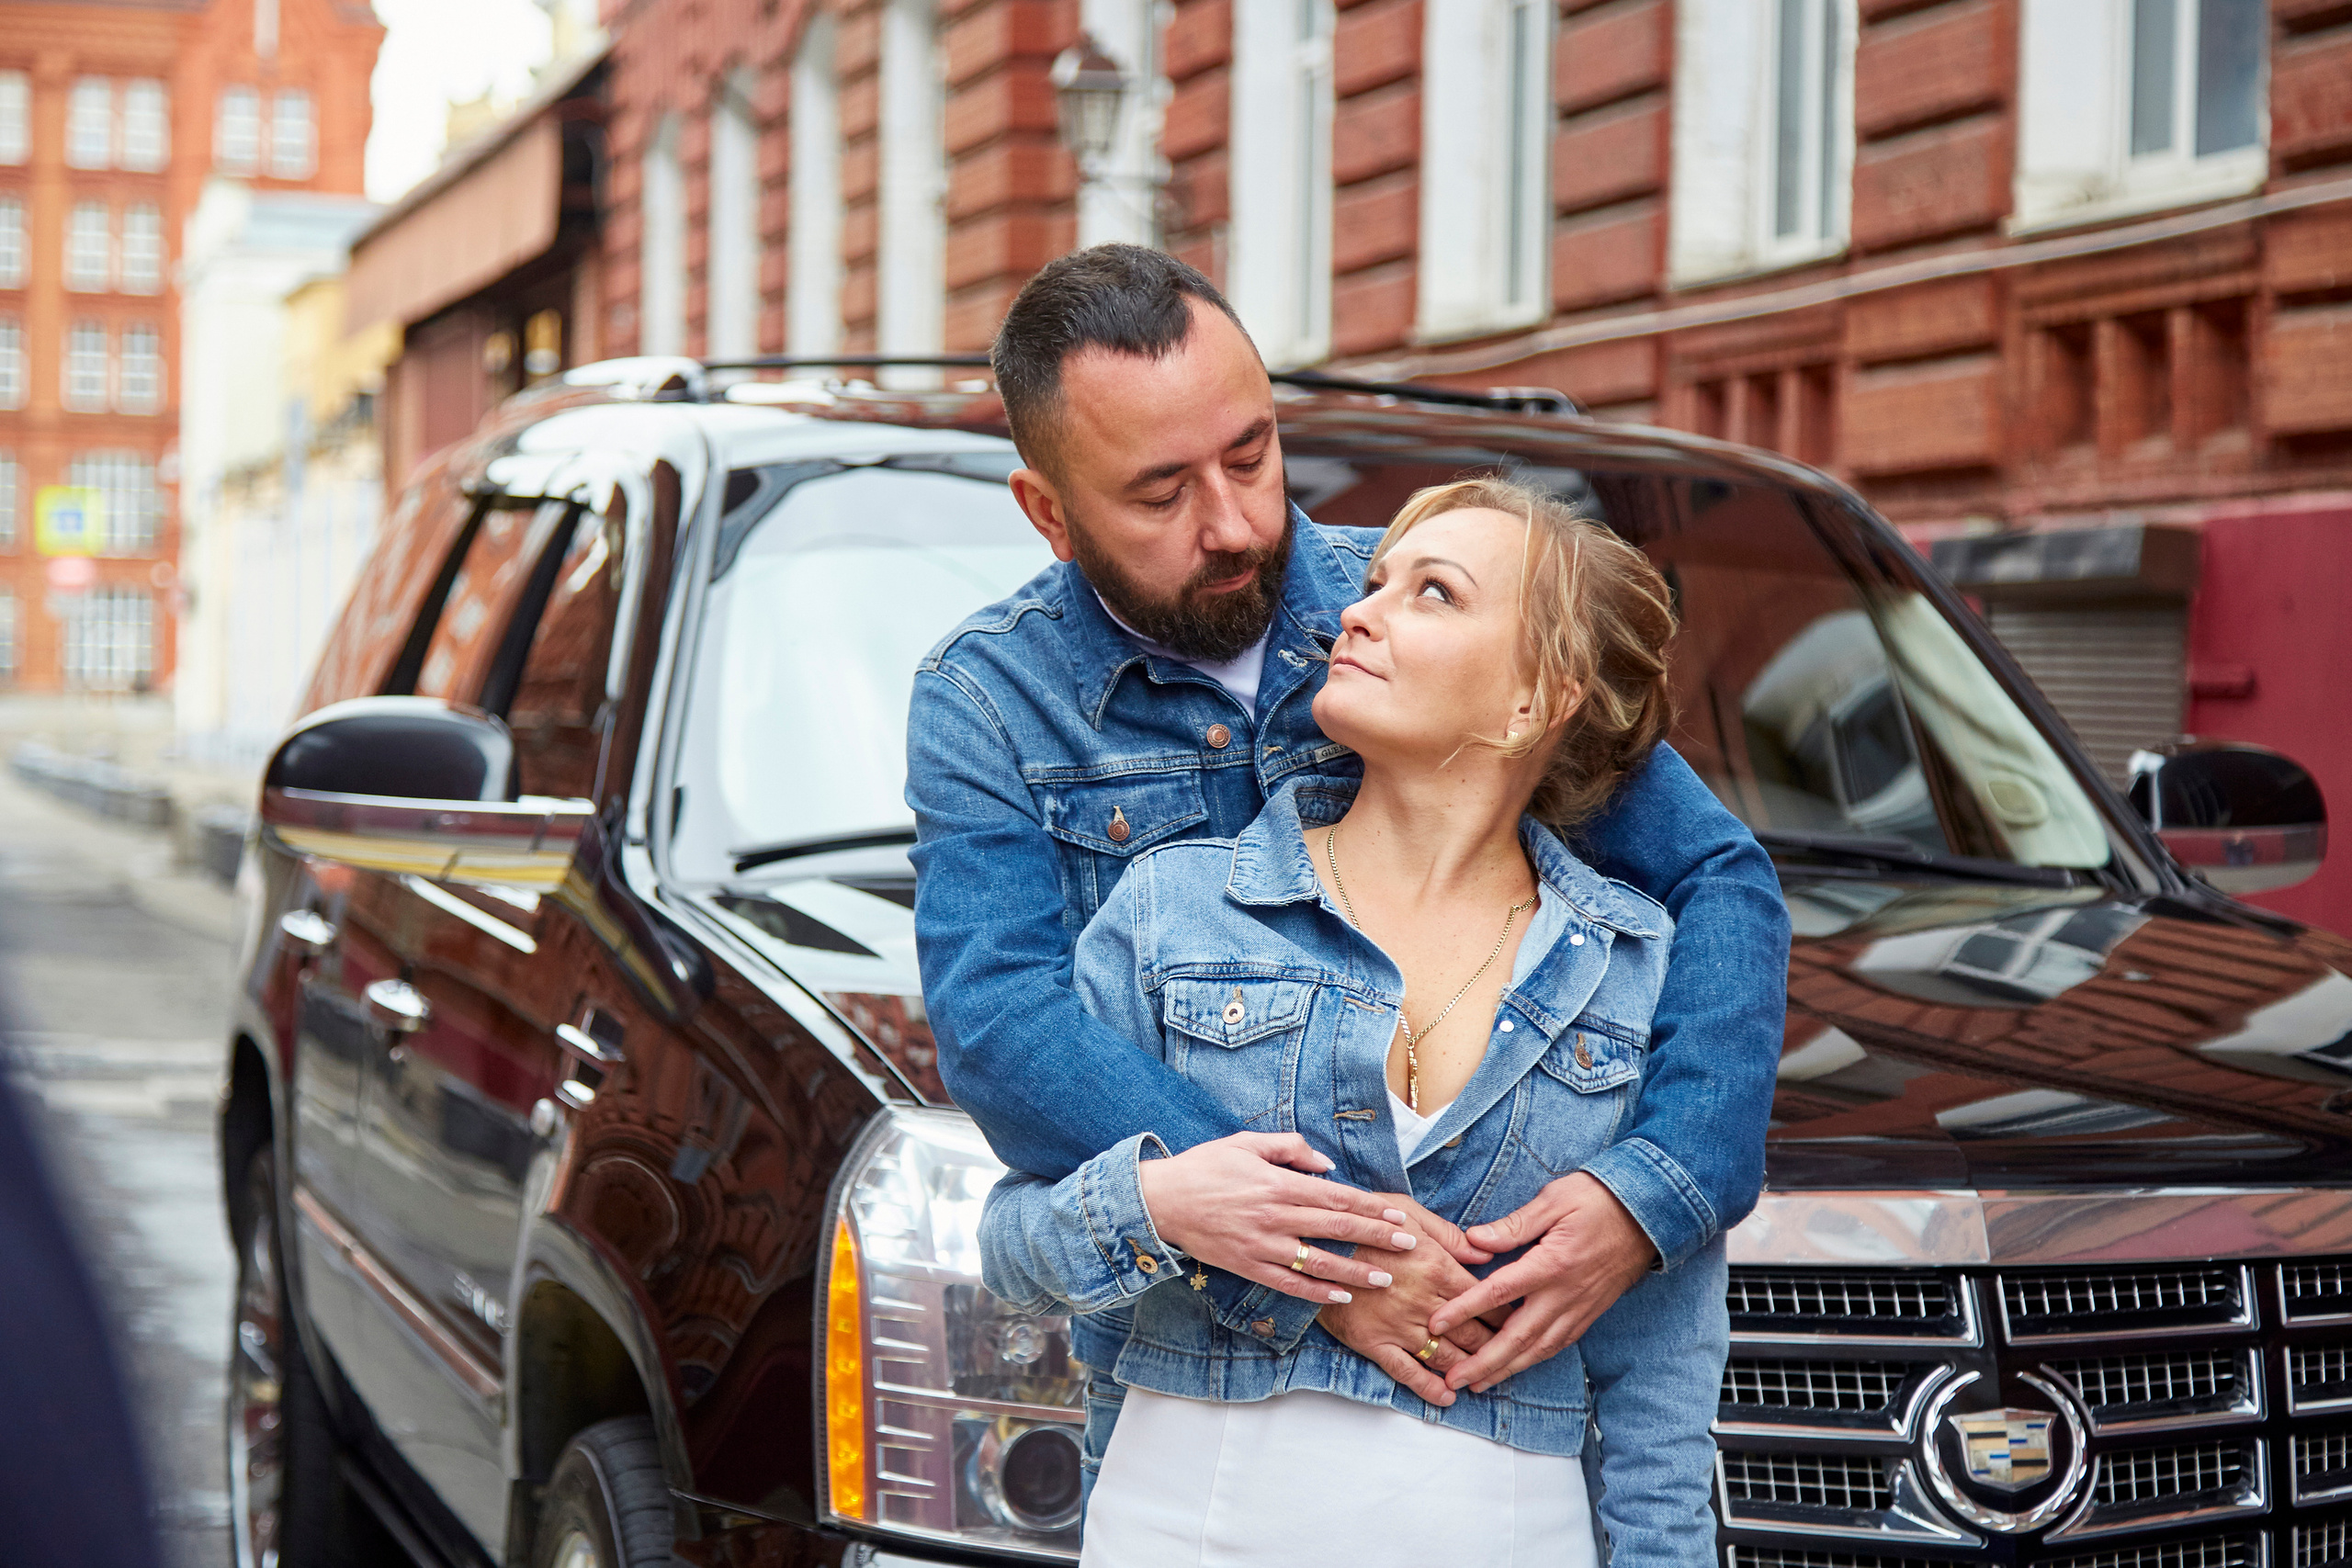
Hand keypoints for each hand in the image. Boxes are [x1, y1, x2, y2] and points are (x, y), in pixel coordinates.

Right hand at [1136, 1133, 1428, 1304]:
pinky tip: (1341, 1297)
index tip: (1399, 1215)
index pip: (1336, 1197)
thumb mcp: (1246, 1143)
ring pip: (1318, 1261)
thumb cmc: (1204, 1167)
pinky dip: (1316, 1291)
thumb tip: (1327, 1164)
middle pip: (1336, 1229)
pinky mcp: (1248, 1266)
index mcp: (1277, 1183)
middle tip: (1408, 1246)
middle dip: (1375, 1237)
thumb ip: (1289, 1148)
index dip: (1371, 1207)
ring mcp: (1261, 1245)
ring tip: (1384, 1278)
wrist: (1160, 1200)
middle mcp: (1274, 1216)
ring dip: (1354, 1271)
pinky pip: (1289, 1283)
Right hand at [1317, 1197, 1494, 1405]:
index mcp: (1435, 1266)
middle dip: (1497, 1346)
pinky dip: (1430, 1388)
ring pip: (1446, 1356)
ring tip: (1488, 1378)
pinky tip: (1447, 1396)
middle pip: (1471, 1332)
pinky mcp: (1375, 1343)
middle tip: (1513, 1354)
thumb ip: (1449, 1235)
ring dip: (1471, 1370)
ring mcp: (1399, 1326)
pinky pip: (1408, 1372)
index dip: (1505, 1313)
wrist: (1314, 1244)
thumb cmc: (1364, 1223)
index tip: (1521, 1321)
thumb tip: (1487, 1255)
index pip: (1483, 1297)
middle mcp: (1423, 1301)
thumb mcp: (1407, 1212)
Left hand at [1431, 1172, 1656, 1392]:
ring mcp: (1580, 1307)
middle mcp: (1565, 1294)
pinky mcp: (1590, 1312)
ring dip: (1507, 1370)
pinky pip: (1559, 1344)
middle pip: (1518, 1337)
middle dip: (1484, 1362)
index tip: (1437, 1323)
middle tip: (1455, 1380)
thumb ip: (1513, 1224)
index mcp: (1551, 1263)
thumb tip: (1475, 1239)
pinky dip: (1536, 1360)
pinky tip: (1519, 1366)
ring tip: (1479, 1384)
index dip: (1465, 1309)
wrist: (1649, 1214)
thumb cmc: (1599, 1199)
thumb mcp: (1554, 1199)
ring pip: (1539, 1348)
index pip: (1499, 1292)